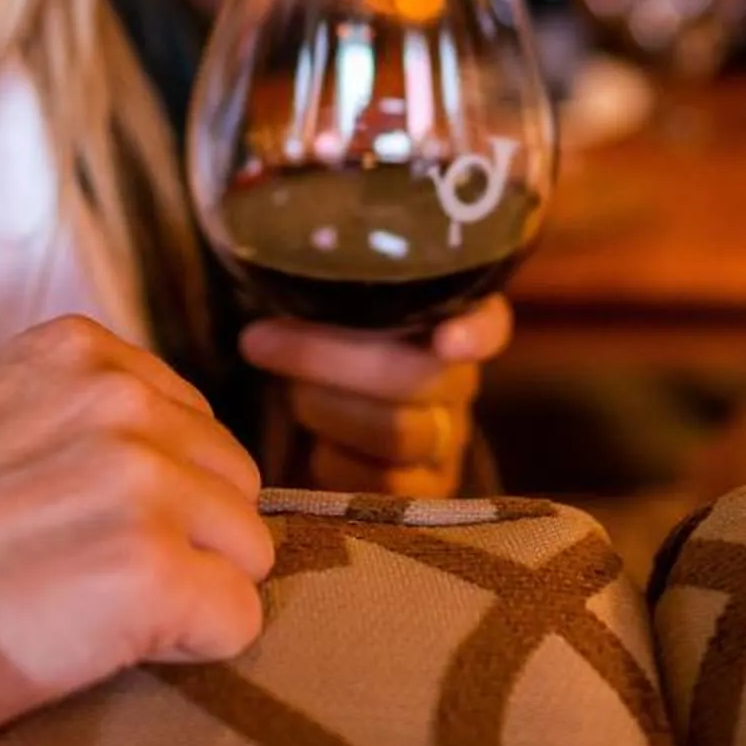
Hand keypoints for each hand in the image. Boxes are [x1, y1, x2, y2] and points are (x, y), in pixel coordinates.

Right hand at [0, 315, 272, 730]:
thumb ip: (76, 413)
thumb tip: (168, 455)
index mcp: (79, 350)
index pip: (189, 420)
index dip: (150, 488)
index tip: (76, 521)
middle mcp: (120, 400)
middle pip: (234, 481)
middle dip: (185, 536)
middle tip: (90, 574)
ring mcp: (143, 482)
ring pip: (248, 549)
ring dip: (190, 590)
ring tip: (95, 607)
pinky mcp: (155, 570)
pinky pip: (237, 617)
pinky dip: (190, 646)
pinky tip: (111, 642)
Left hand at [238, 295, 512, 496]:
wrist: (332, 421)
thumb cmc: (325, 339)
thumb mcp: (326, 302)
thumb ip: (321, 282)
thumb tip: (263, 254)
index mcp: (449, 318)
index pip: (486, 323)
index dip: (474, 333)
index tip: (446, 340)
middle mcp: (458, 380)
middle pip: (419, 377)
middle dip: (329, 358)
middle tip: (258, 340)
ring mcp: (445, 440)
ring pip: (397, 431)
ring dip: (323, 407)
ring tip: (285, 391)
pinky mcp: (423, 491)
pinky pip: (383, 484)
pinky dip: (334, 461)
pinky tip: (311, 443)